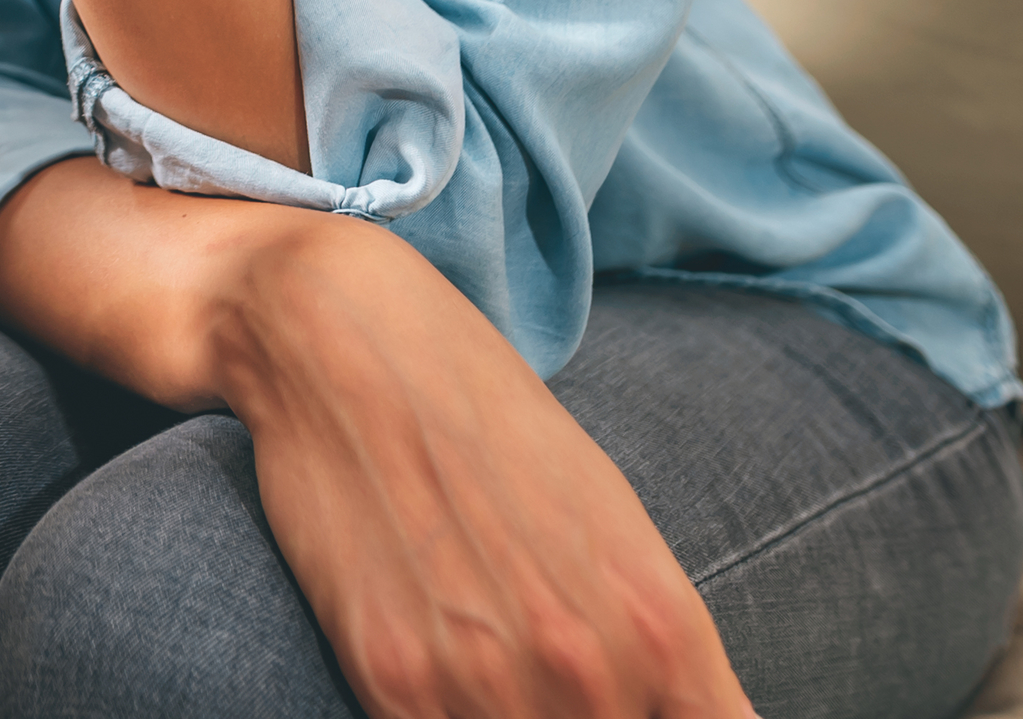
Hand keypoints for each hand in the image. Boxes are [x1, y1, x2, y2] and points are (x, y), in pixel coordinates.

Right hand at [191, 208, 752, 718]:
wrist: (351, 342)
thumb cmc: (489, 422)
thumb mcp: (616, 525)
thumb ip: (672, 652)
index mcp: (663, 627)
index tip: (628, 700)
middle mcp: (591, 667)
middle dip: (575, 712)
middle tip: (527, 646)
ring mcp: (490, 681)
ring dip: (503, 714)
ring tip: (476, 645)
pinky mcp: (394, 679)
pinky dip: (440, 714)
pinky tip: (431, 662)